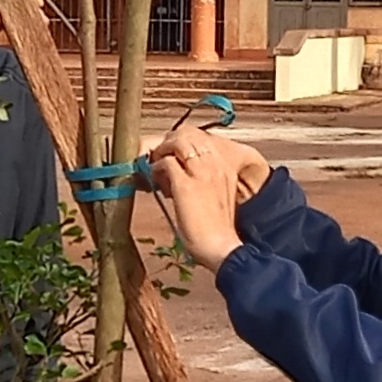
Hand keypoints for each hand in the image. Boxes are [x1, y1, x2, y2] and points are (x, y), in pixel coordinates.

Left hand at [149, 124, 252, 271]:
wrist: (222, 248)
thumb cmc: (217, 229)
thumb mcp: (217, 195)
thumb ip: (203, 179)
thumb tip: (175, 172)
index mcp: (226, 166)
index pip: (201, 137)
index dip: (181, 142)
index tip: (171, 155)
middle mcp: (216, 163)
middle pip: (187, 133)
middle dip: (168, 142)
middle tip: (158, 158)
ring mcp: (201, 171)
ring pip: (176, 141)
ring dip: (161, 151)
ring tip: (156, 167)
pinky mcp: (186, 184)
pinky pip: (166, 163)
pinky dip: (156, 169)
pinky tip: (155, 182)